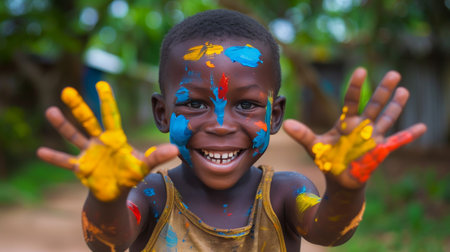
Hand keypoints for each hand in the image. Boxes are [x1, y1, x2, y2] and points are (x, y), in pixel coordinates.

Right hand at [37, 81, 177, 200]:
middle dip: (78, 107)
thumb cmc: (130, 175)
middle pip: (87, 121)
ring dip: (62, 125)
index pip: (110, 116)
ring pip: (74, 136)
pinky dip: (55, 158)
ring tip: (50, 111)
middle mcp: (99, 142)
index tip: (102, 84)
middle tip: (67, 91)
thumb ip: (157, 157)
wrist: (116, 192)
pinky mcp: (81, 167)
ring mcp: (88, 153)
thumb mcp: (144, 166)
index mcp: (114, 138)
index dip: (106, 101)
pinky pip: (66, 161)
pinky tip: (41, 152)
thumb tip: (176, 150)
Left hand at [283, 67, 426, 188]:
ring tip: (404, 90)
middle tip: (395, 73)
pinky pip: (397, 141)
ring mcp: (372, 138)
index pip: (351, 101)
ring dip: (396, 106)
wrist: (339, 179)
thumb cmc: (328, 160)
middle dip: (384, 90)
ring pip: (386, 119)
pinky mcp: (380, 151)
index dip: (356, 87)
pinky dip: (409, 135)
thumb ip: (303, 135)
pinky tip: (422, 126)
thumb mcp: (314, 147)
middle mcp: (361, 127)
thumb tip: (287, 125)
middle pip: (374, 105)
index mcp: (345, 123)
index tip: (362, 71)